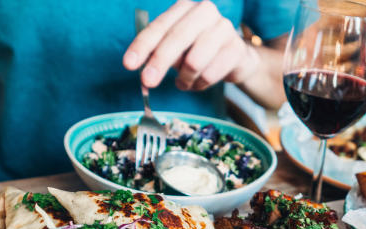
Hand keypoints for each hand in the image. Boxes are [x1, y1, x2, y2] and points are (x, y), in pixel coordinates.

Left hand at [123, 0, 259, 91]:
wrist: (236, 57)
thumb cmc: (199, 49)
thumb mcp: (176, 47)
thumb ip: (158, 53)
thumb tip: (141, 71)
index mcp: (184, 7)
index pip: (159, 27)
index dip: (142, 46)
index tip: (129, 64)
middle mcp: (205, 12)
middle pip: (177, 39)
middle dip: (159, 63)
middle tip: (147, 82)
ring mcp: (223, 29)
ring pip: (194, 61)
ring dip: (184, 79)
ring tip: (183, 82)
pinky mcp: (236, 50)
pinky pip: (210, 75)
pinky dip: (199, 85)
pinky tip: (198, 82)